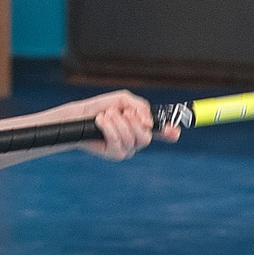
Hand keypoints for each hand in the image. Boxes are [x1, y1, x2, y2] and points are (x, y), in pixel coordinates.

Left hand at [52, 90, 180, 160]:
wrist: (81, 116)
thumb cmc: (102, 107)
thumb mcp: (123, 100)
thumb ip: (139, 106)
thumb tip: (148, 121)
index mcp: (143, 125)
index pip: (162, 131)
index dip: (170, 132)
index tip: (173, 131)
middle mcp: (137, 139)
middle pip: (146, 137)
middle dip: (133, 122)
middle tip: (123, 113)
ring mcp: (127, 149)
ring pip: (131, 139)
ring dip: (117, 122)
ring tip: (106, 115)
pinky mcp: (115, 154)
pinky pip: (117, 142)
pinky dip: (109, 128)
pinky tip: (101, 122)